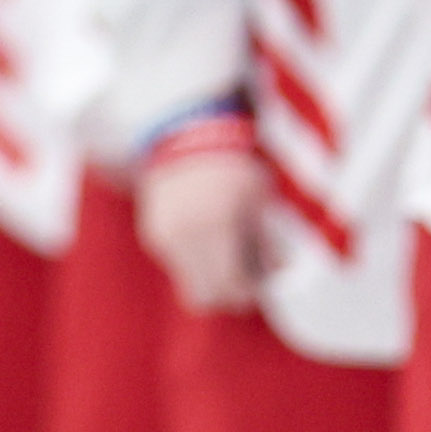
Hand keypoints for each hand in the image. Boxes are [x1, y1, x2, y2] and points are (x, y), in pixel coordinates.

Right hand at [137, 144, 266, 313]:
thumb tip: (277, 271)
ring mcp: (165, 236)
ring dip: (210, 279)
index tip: (260, 283)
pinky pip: (178, 264)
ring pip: (188, 284)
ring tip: (228, 255)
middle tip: (246, 280)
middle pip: (206, 296)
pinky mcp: (153, 234)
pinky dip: (195, 261)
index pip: (231, 285)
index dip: (248, 292)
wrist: (189, 135)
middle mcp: (187, 236)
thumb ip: (266, 240)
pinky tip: (208, 237)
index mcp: (219, 225)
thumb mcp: (260, 198)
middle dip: (228, 294)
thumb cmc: (234, 166)